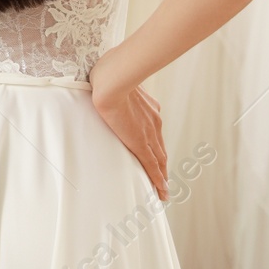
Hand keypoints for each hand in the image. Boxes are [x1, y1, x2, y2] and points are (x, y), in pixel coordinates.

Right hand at [89, 54, 167, 200]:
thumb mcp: (119, 86)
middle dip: (162, 166)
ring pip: (160, 160)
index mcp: (150, 110)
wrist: (112, 81)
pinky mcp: (140, 142)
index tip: (158, 160)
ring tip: (163, 191)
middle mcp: (154, 122)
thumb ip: (119, 91)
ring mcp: (149, 133)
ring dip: (162, 176)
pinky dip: (158, 179)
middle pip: (161, 150)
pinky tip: (161, 191)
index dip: (157, 149)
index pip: (155, 134)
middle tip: (164, 182)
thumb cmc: (110, 77)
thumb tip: (104, 87)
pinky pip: (152, 165)